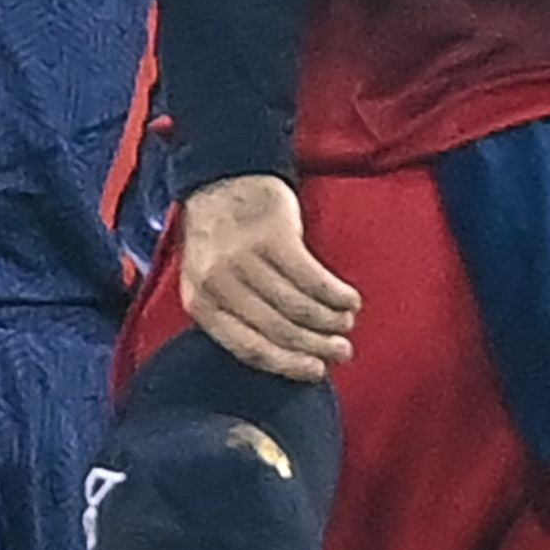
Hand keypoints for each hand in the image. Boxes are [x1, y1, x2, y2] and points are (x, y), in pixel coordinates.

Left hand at [178, 174, 359, 380]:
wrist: (222, 177)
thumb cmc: (221, 237)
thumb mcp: (210, 279)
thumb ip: (234, 314)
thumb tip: (286, 357)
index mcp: (199, 300)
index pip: (247, 347)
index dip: (287, 365)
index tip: (316, 372)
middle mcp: (218, 281)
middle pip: (277, 329)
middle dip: (317, 347)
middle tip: (342, 352)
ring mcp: (243, 257)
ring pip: (298, 307)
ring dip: (331, 321)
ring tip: (346, 323)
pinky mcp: (273, 235)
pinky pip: (313, 278)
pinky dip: (336, 294)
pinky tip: (350, 299)